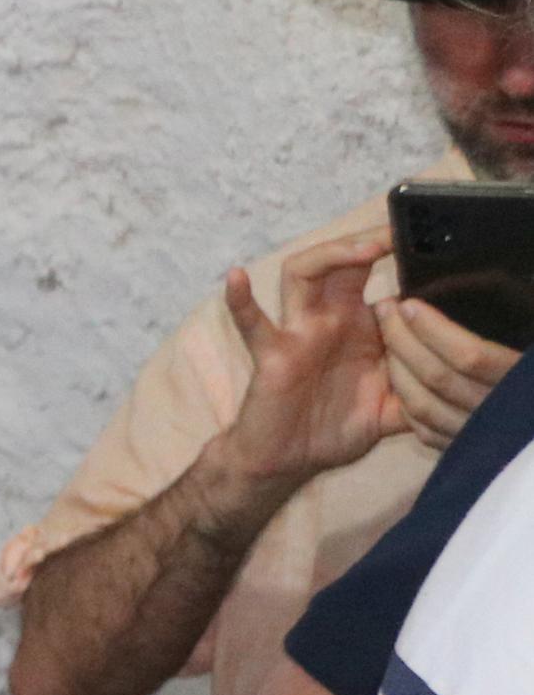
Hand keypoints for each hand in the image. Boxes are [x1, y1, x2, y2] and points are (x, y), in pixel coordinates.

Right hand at [221, 229, 402, 484]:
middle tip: (397, 232)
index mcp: (357, 327)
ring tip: (363, 249)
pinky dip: (241, 300)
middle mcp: (327, 320)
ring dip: (330, 255)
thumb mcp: (392, 410)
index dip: (397, 260)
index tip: (426, 244)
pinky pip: (252, 324)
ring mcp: (298, 333)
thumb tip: (457, 385)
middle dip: (367, 240)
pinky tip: (237, 276)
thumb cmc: (332, 430)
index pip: (377, 279)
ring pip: (302, 276)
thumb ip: (421, 392)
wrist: (286, 462)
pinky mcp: (273, 355)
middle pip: (340, 262)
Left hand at [376, 296, 521, 452]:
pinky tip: (401, 380)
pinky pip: (429, 432)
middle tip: (386, 309)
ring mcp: (483, 440)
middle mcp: (501, 416)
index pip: (470, 356)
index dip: (436, 331)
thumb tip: (524, 283)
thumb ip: (526, 316)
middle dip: (405, 341)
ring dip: (398, 371)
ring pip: (425, 407)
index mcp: (525, 384)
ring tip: (386, 337)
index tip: (411, 303)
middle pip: (438, 379)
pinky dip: (410, 406)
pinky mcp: (471, 456)